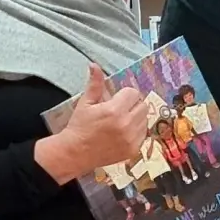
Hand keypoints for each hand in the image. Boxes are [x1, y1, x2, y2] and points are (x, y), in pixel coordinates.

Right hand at [38, 64, 148, 184]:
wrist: (75, 153)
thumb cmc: (79, 126)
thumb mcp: (85, 103)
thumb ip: (95, 84)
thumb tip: (94, 65)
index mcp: (114, 110)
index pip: (133, 93)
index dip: (124, 95)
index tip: (115, 100)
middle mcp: (126, 124)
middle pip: (142, 105)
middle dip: (132, 105)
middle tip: (119, 110)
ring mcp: (131, 139)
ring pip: (145, 119)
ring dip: (136, 118)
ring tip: (120, 122)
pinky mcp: (134, 150)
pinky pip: (144, 134)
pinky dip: (136, 132)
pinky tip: (123, 133)